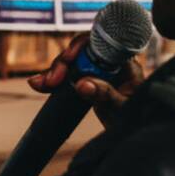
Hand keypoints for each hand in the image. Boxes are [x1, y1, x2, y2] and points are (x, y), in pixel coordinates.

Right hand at [27, 34, 144, 128]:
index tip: (69, 57)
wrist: (135, 132)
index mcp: (124, 62)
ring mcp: (97, 72)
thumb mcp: (122, 107)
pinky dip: (52, 80)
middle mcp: (110, 62)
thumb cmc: (137, 116)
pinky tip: (37, 84)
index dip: (83, 45)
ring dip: (54, 71)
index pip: (102, 43)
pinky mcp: (86, 82)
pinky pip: (67, 76)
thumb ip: (105, 94)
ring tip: (40, 84)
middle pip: (82, 50)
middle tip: (54, 79)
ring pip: (71, 63)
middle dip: (63, 62)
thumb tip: (81, 84)